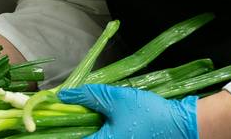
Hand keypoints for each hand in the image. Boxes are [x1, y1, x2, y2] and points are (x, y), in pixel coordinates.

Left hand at [58, 84, 197, 138]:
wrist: (183, 126)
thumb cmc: (149, 114)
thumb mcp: (116, 99)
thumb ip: (88, 97)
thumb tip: (63, 96)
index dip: (57, 129)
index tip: (47, 118)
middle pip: (82, 138)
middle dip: (74, 128)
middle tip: (68, 112)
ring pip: (94, 136)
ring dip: (87, 128)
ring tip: (91, 113)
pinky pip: (107, 137)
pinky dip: (101, 129)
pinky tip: (104, 119)